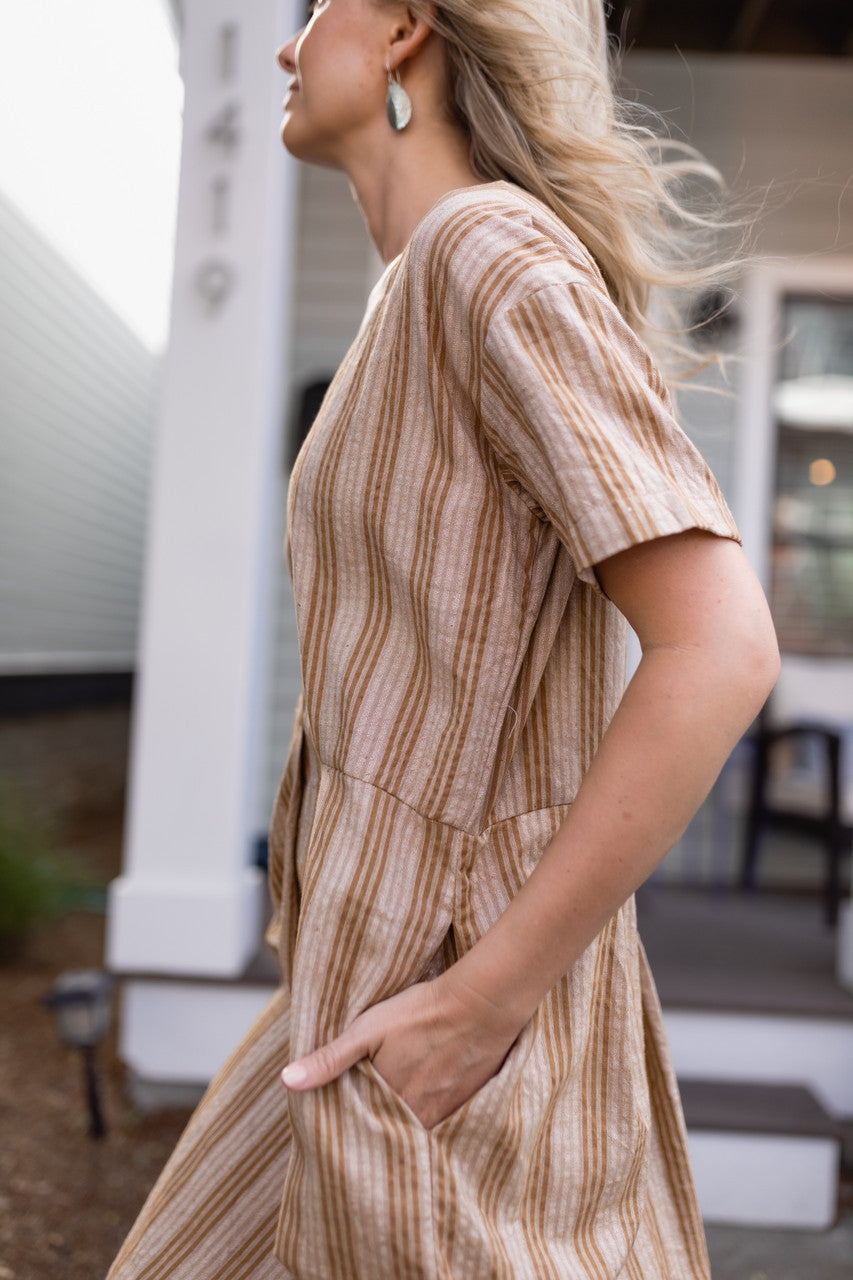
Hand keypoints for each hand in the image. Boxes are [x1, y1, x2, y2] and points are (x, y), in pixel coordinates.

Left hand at [281, 972, 521, 1128]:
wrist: (480, 1005)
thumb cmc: (421, 1012)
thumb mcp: (367, 1030)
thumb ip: (329, 1059)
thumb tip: (287, 1082)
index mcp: (388, 1102)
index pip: (361, 1127)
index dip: (351, 1125)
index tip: (341, 1124)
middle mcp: (417, 1117)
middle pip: (390, 1132)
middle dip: (378, 1129)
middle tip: (367, 1119)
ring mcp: (446, 1115)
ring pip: (417, 1130)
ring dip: (404, 1123)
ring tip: (395, 1109)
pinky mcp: (468, 1106)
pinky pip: (444, 1124)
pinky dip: (430, 1117)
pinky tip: (426, 1099)